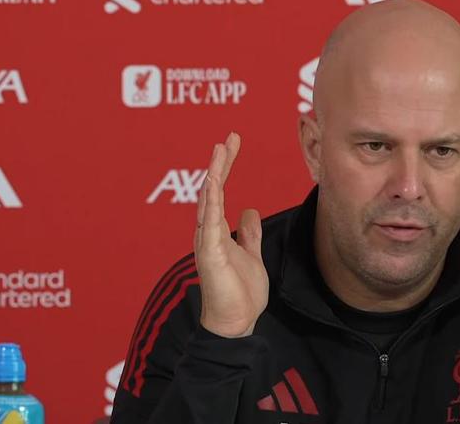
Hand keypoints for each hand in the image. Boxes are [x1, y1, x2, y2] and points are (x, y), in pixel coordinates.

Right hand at [194, 132, 268, 336]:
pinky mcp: (209, 253)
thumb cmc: (241, 292)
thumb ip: (248, 233)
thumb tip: (249, 211)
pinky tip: (213, 184)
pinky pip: (209, 223)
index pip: (220, 190)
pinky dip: (211, 202)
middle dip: (220, 162)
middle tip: (229, 138)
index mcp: (218, 230)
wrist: (236, 321)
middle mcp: (209, 231)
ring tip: (220, 150)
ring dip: (214, 174)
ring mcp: (207, 241)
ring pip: (209, 201)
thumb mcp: (251, 253)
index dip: (225, 166)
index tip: (232, 144)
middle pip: (212, 189)